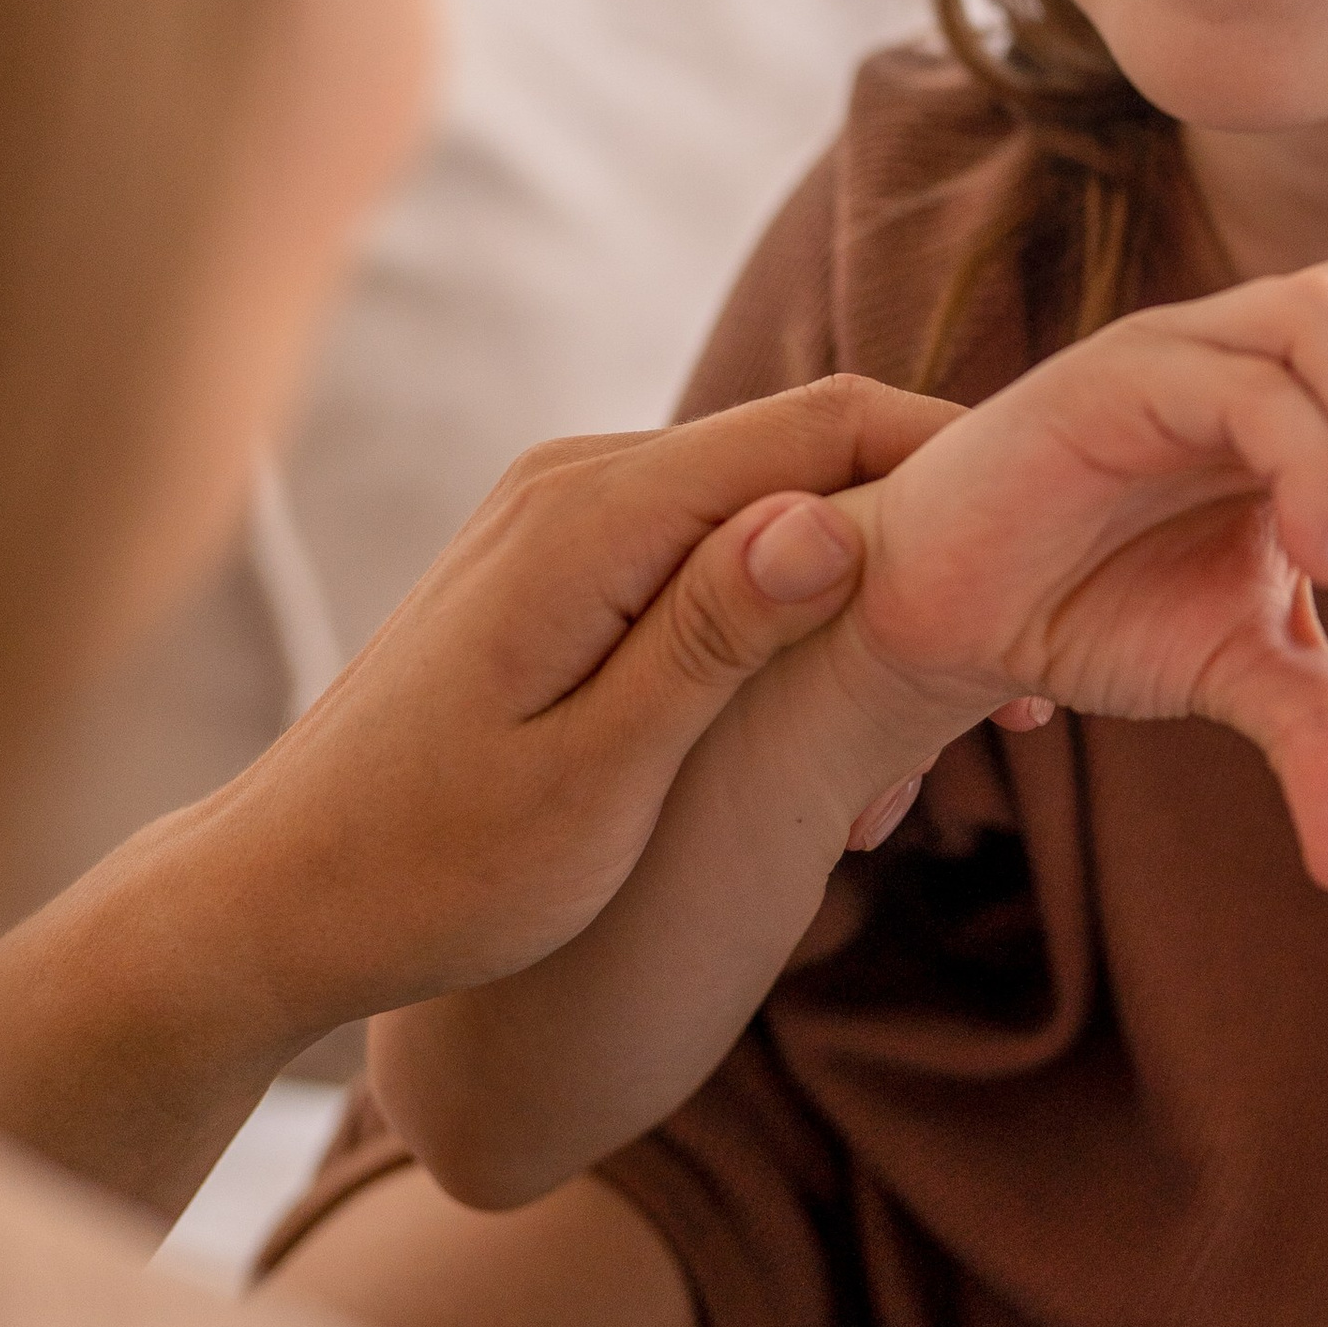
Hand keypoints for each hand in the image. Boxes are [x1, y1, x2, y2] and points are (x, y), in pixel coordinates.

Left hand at [221, 377, 959, 1024]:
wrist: (273, 900)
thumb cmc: (428, 872)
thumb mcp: (589, 782)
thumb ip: (706, 642)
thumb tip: (824, 519)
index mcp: (593, 516)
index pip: (825, 426)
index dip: (959, 474)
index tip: (1054, 573)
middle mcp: (580, 480)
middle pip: (812, 457)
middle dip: (930, 561)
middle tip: (1016, 709)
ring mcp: (566, 513)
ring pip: (773, 515)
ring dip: (865, 612)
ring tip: (918, 768)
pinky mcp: (563, 562)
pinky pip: (715, 557)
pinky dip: (794, 631)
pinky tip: (825, 755)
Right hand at [820, 256, 1327, 889]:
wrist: (939, 611)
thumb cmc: (1088, 609)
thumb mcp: (1238, 670)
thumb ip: (1324, 732)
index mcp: (1301, 382)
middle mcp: (1249, 339)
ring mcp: (1182, 345)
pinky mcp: (1113, 375)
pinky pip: (1249, 382)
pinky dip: (1311, 464)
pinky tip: (1315, 559)